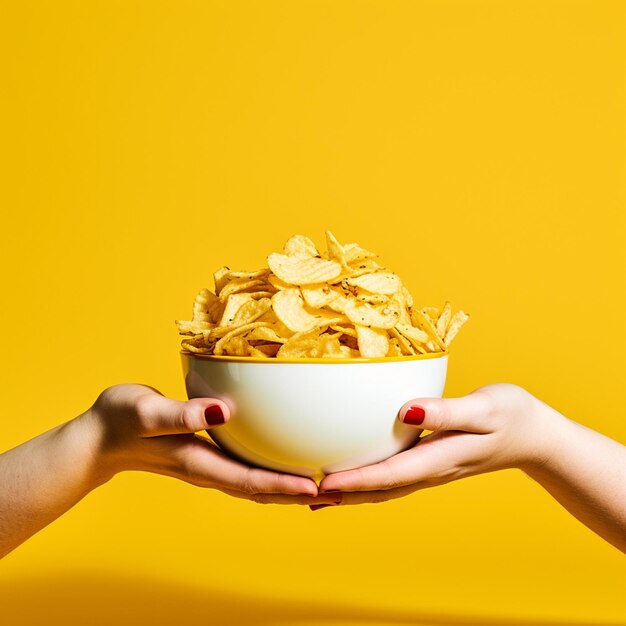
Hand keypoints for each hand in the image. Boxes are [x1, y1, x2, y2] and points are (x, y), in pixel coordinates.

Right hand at [89, 384, 336, 504]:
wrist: (99, 438)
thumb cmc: (118, 422)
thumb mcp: (145, 413)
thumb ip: (181, 414)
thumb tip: (222, 411)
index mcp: (198, 463)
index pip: (250, 481)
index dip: (285, 486)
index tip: (319, 487)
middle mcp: (209, 469)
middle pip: (262, 490)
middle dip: (298, 493)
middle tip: (339, 492)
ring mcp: (209, 465)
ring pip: (257, 482)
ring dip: (290, 486)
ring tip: (325, 483)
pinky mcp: (207, 453)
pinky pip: (247, 467)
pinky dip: (271, 471)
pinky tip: (287, 460)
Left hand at [318, 384, 549, 504]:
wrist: (536, 436)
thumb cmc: (512, 415)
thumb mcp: (484, 408)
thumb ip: (447, 411)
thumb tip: (407, 410)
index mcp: (439, 459)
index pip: (389, 475)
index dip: (355, 480)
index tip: (322, 484)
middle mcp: (430, 471)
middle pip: (379, 491)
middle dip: (342, 497)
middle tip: (305, 498)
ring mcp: (431, 470)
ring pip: (383, 489)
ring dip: (350, 495)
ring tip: (316, 496)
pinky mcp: (432, 462)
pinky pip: (392, 478)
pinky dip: (368, 482)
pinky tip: (353, 476)